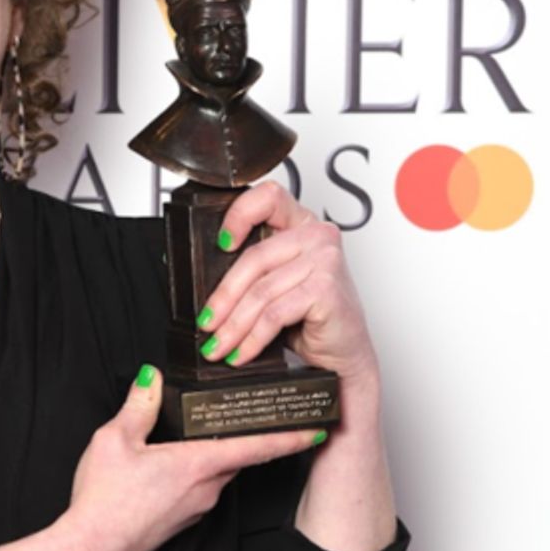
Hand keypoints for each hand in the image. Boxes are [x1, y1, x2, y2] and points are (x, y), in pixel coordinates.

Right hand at [60, 366, 323, 550]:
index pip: (255, 446)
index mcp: (197, 465)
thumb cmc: (103, 499)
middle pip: (238, 456)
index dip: (288, 436)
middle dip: (247, 436)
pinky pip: (202, 488)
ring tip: (201, 435)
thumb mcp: (114, 440)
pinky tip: (174, 465)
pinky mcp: (184, 520)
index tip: (316, 427)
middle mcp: (206, 489)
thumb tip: (152, 378)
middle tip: (253, 414)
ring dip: (217, 455)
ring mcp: (197, 508)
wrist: (91, 549)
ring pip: (219, 472)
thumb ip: (139, 406)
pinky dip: (199, 472)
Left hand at [201, 181, 380, 387]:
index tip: (220, 243)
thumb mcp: (278, 285)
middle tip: (207, 323)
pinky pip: (274, 314)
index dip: (239, 214)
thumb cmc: (313, 317)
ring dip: (233, 326)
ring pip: (260, 291)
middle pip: (254, 258)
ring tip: (220, 345)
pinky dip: (252, 338)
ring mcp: (325, 260)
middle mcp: (317, 236)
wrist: (344, 351)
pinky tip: (242, 352)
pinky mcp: (325, 289)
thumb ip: (253, 271)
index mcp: (302, 224)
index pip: (268, 198)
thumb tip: (205, 284)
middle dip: (222, 298)